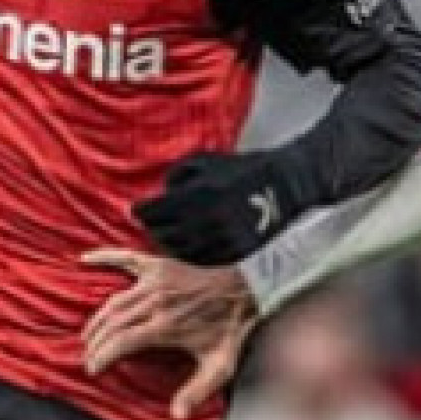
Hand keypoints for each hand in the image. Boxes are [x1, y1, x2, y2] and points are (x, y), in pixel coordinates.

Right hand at [81, 249, 257, 416]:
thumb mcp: (219, 367)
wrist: (246, 291)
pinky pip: (125, 258)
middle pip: (111, 324)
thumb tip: (178, 416)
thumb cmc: (230, 330)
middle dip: (95, 342)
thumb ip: (197, 391)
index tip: (93, 368)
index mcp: (165, 326)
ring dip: (97, 318)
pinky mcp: (159, 266)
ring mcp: (155, 281)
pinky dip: (104, 257)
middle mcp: (155, 302)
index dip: (102, 357)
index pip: (120, 343)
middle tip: (88, 356)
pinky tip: (86, 259)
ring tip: (89, 334)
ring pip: (113, 300)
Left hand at [134, 149, 298, 264]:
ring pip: (180, 250)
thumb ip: (176, 175)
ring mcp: (222, 239)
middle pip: (163, 233)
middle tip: (149, 223)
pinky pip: (202, 259)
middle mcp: (207, 220)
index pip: (154, 211)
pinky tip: (184, 246)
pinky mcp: (235, 251)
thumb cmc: (242, 168)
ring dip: (167, 243)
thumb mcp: (205, 160)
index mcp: (197, 194)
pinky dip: (188, 253)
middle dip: (152, 227)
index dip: (140, 211)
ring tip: (164, 236)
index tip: (136, 210)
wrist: (284, 185)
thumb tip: (161, 195)